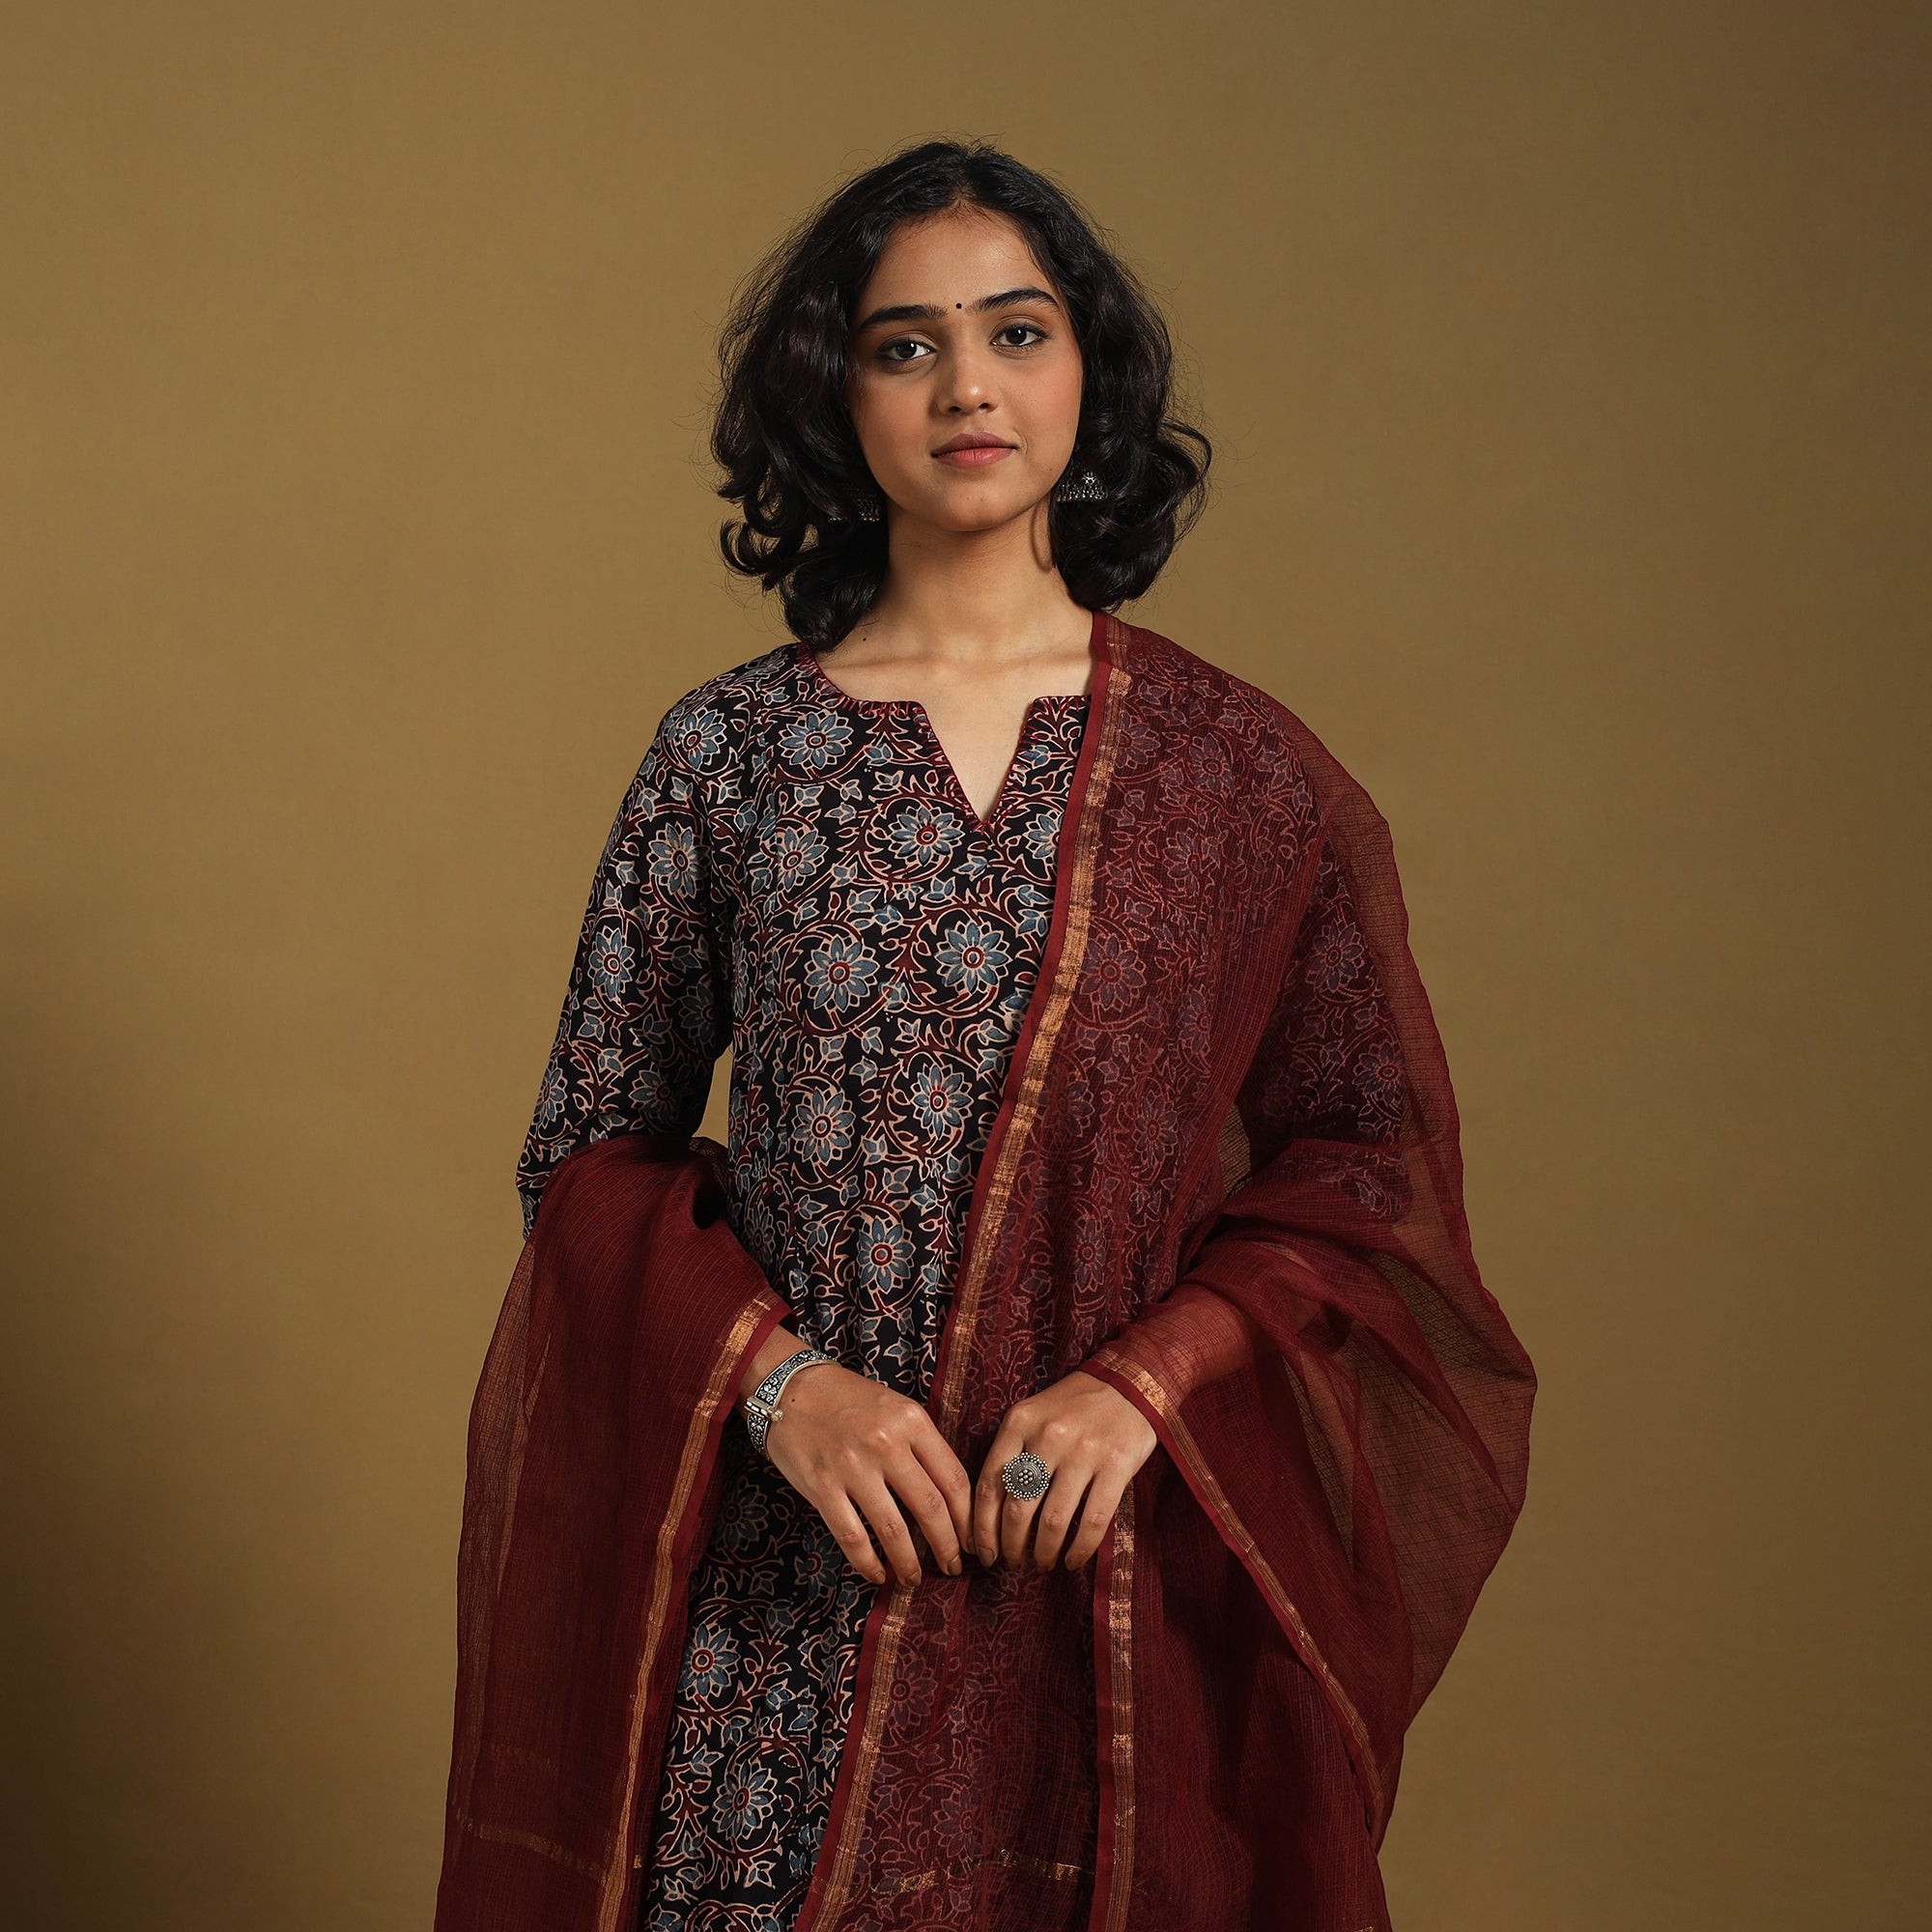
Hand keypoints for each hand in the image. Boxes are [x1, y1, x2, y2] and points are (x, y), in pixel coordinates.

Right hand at [743, 1329, 972, 1587]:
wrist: (790, 1388)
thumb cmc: (847, 1399)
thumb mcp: (895, 1408)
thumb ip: (921, 1444)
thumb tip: (949, 1497)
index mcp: (912, 1421)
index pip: (954, 1479)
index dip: (967, 1518)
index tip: (972, 1540)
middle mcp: (886, 1443)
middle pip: (930, 1508)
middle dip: (947, 1547)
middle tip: (952, 1567)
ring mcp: (852, 1466)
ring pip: (893, 1530)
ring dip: (908, 1563)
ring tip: (914, 1578)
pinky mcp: (821, 1486)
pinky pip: (852, 1537)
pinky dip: (867, 1563)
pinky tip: (876, 1575)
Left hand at [972, 1370, 1158, 1571]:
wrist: (1129, 1382)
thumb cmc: (1073, 1405)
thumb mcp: (1033, 1414)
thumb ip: (1013, 1453)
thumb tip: (993, 1515)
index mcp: (1019, 1422)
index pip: (989, 1485)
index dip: (982, 1528)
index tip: (983, 1552)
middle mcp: (1047, 1436)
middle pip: (1017, 1509)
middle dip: (1011, 1547)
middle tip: (1013, 1563)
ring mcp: (1083, 1451)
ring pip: (1052, 1521)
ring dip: (1043, 1552)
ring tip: (1042, 1563)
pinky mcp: (1116, 1466)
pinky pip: (1092, 1521)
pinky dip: (1079, 1550)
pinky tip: (1072, 1560)